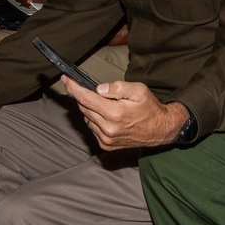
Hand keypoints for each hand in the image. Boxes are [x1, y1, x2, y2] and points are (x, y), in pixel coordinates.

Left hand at [63, 77, 187, 148]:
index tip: (65, 79)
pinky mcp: (106, 145)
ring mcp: (106, 139)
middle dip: (84, 96)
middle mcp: (108, 128)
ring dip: (90, 109)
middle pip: (84, 107)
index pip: (86, 98)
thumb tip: (99, 88)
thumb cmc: (149, 107)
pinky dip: (95, 120)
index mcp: (114, 113)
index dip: (73, 87)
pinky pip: (92, 128)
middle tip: (93, 90)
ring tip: (105, 105)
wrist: (159, 130)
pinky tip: (107, 116)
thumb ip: (118, 87)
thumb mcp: (139, 90)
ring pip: (86, 118)